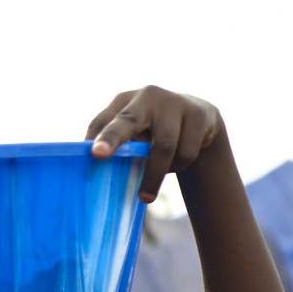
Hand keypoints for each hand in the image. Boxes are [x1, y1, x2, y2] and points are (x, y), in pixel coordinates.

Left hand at [88, 86, 227, 203]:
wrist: (199, 118)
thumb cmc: (155, 131)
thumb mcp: (135, 134)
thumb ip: (117, 148)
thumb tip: (93, 173)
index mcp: (124, 101)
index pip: (105, 121)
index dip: (101, 137)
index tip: (95, 154)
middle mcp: (147, 96)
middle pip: (129, 121)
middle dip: (113, 138)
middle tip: (99, 155)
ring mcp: (174, 102)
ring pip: (164, 147)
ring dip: (155, 176)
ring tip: (147, 195)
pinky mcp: (198, 115)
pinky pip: (186, 152)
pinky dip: (179, 165)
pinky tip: (177, 163)